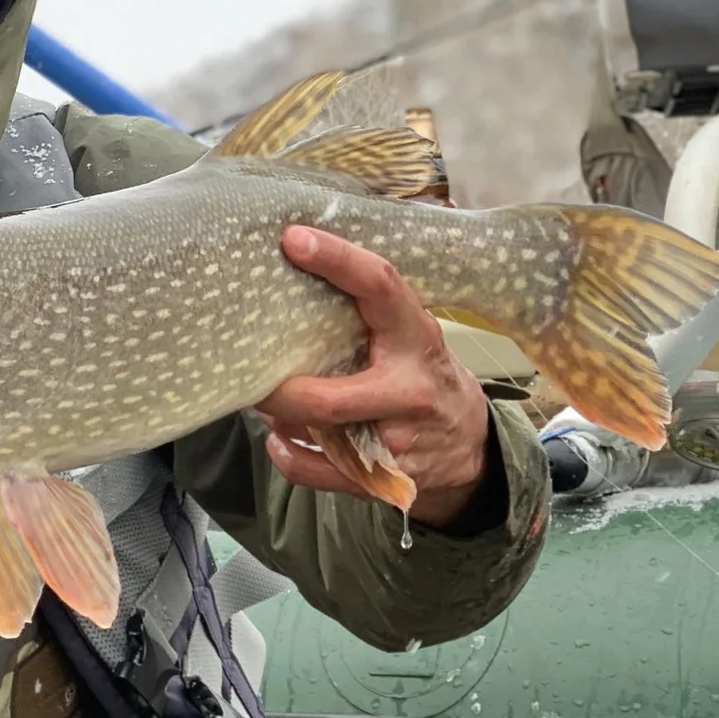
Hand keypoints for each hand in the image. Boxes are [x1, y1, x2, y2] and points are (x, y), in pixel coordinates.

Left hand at [257, 225, 494, 528]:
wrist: (469, 447)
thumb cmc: (422, 377)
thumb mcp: (410, 338)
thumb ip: (368, 317)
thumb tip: (291, 281)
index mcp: (417, 339)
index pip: (381, 287)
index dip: (338, 260)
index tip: (293, 239)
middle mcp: (411, 391)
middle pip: (329, 397)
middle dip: (280, 390)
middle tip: (248, 372)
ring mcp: (399, 440)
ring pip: (320, 434)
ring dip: (281, 418)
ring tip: (263, 401)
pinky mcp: (386, 478)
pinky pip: (318, 472)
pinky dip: (289, 456)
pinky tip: (279, 440)